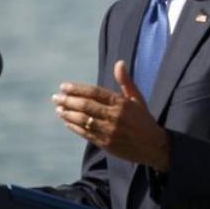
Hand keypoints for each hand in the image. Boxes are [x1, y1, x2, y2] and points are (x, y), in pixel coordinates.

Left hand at [52, 60, 169, 170]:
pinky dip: (74, 127)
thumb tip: (119, 62)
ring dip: (68, 114)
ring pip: (83, 120)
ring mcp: (109, 131)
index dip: (77, 89)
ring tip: (59, 109)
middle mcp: (115, 116)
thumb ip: (125, 81)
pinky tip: (67, 122)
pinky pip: (86, 134)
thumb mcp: (137, 99)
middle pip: (86, 106)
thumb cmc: (144, 119)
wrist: (153, 145)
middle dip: (68, 101)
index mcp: (122, 103)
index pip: (95, 93)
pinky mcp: (106, 143)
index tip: (64, 86)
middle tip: (56, 97)